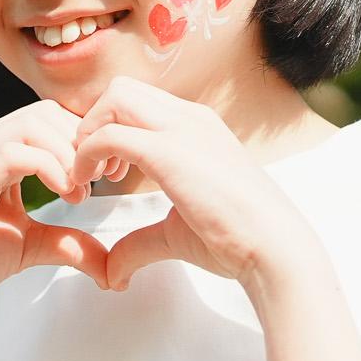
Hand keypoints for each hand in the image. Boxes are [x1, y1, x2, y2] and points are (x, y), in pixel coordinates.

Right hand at [0, 100, 118, 324]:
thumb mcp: (28, 246)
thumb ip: (67, 243)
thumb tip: (112, 268)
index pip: (47, 117)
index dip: (82, 140)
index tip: (102, 178)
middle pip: (44, 112)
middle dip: (80, 143)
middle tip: (96, 183)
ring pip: (32, 124)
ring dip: (68, 154)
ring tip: (79, 193)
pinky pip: (13, 153)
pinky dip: (49, 167)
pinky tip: (65, 194)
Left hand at [66, 77, 325, 293]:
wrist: (273, 248)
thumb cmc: (237, 239)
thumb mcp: (177, 230)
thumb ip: (140, 242)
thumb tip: (112, 272)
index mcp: (197, 126)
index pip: (138, 100)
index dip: (111, 127)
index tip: (109, 168)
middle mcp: (189, 118)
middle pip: (120, 89)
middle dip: (94, 121)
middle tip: (96, 167)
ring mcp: (182, 130)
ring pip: (114, 97)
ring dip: (90, 131)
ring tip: (92, 175)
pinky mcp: (169, 153)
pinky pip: (109, 134)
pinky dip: (86, 154)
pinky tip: (87, 182)